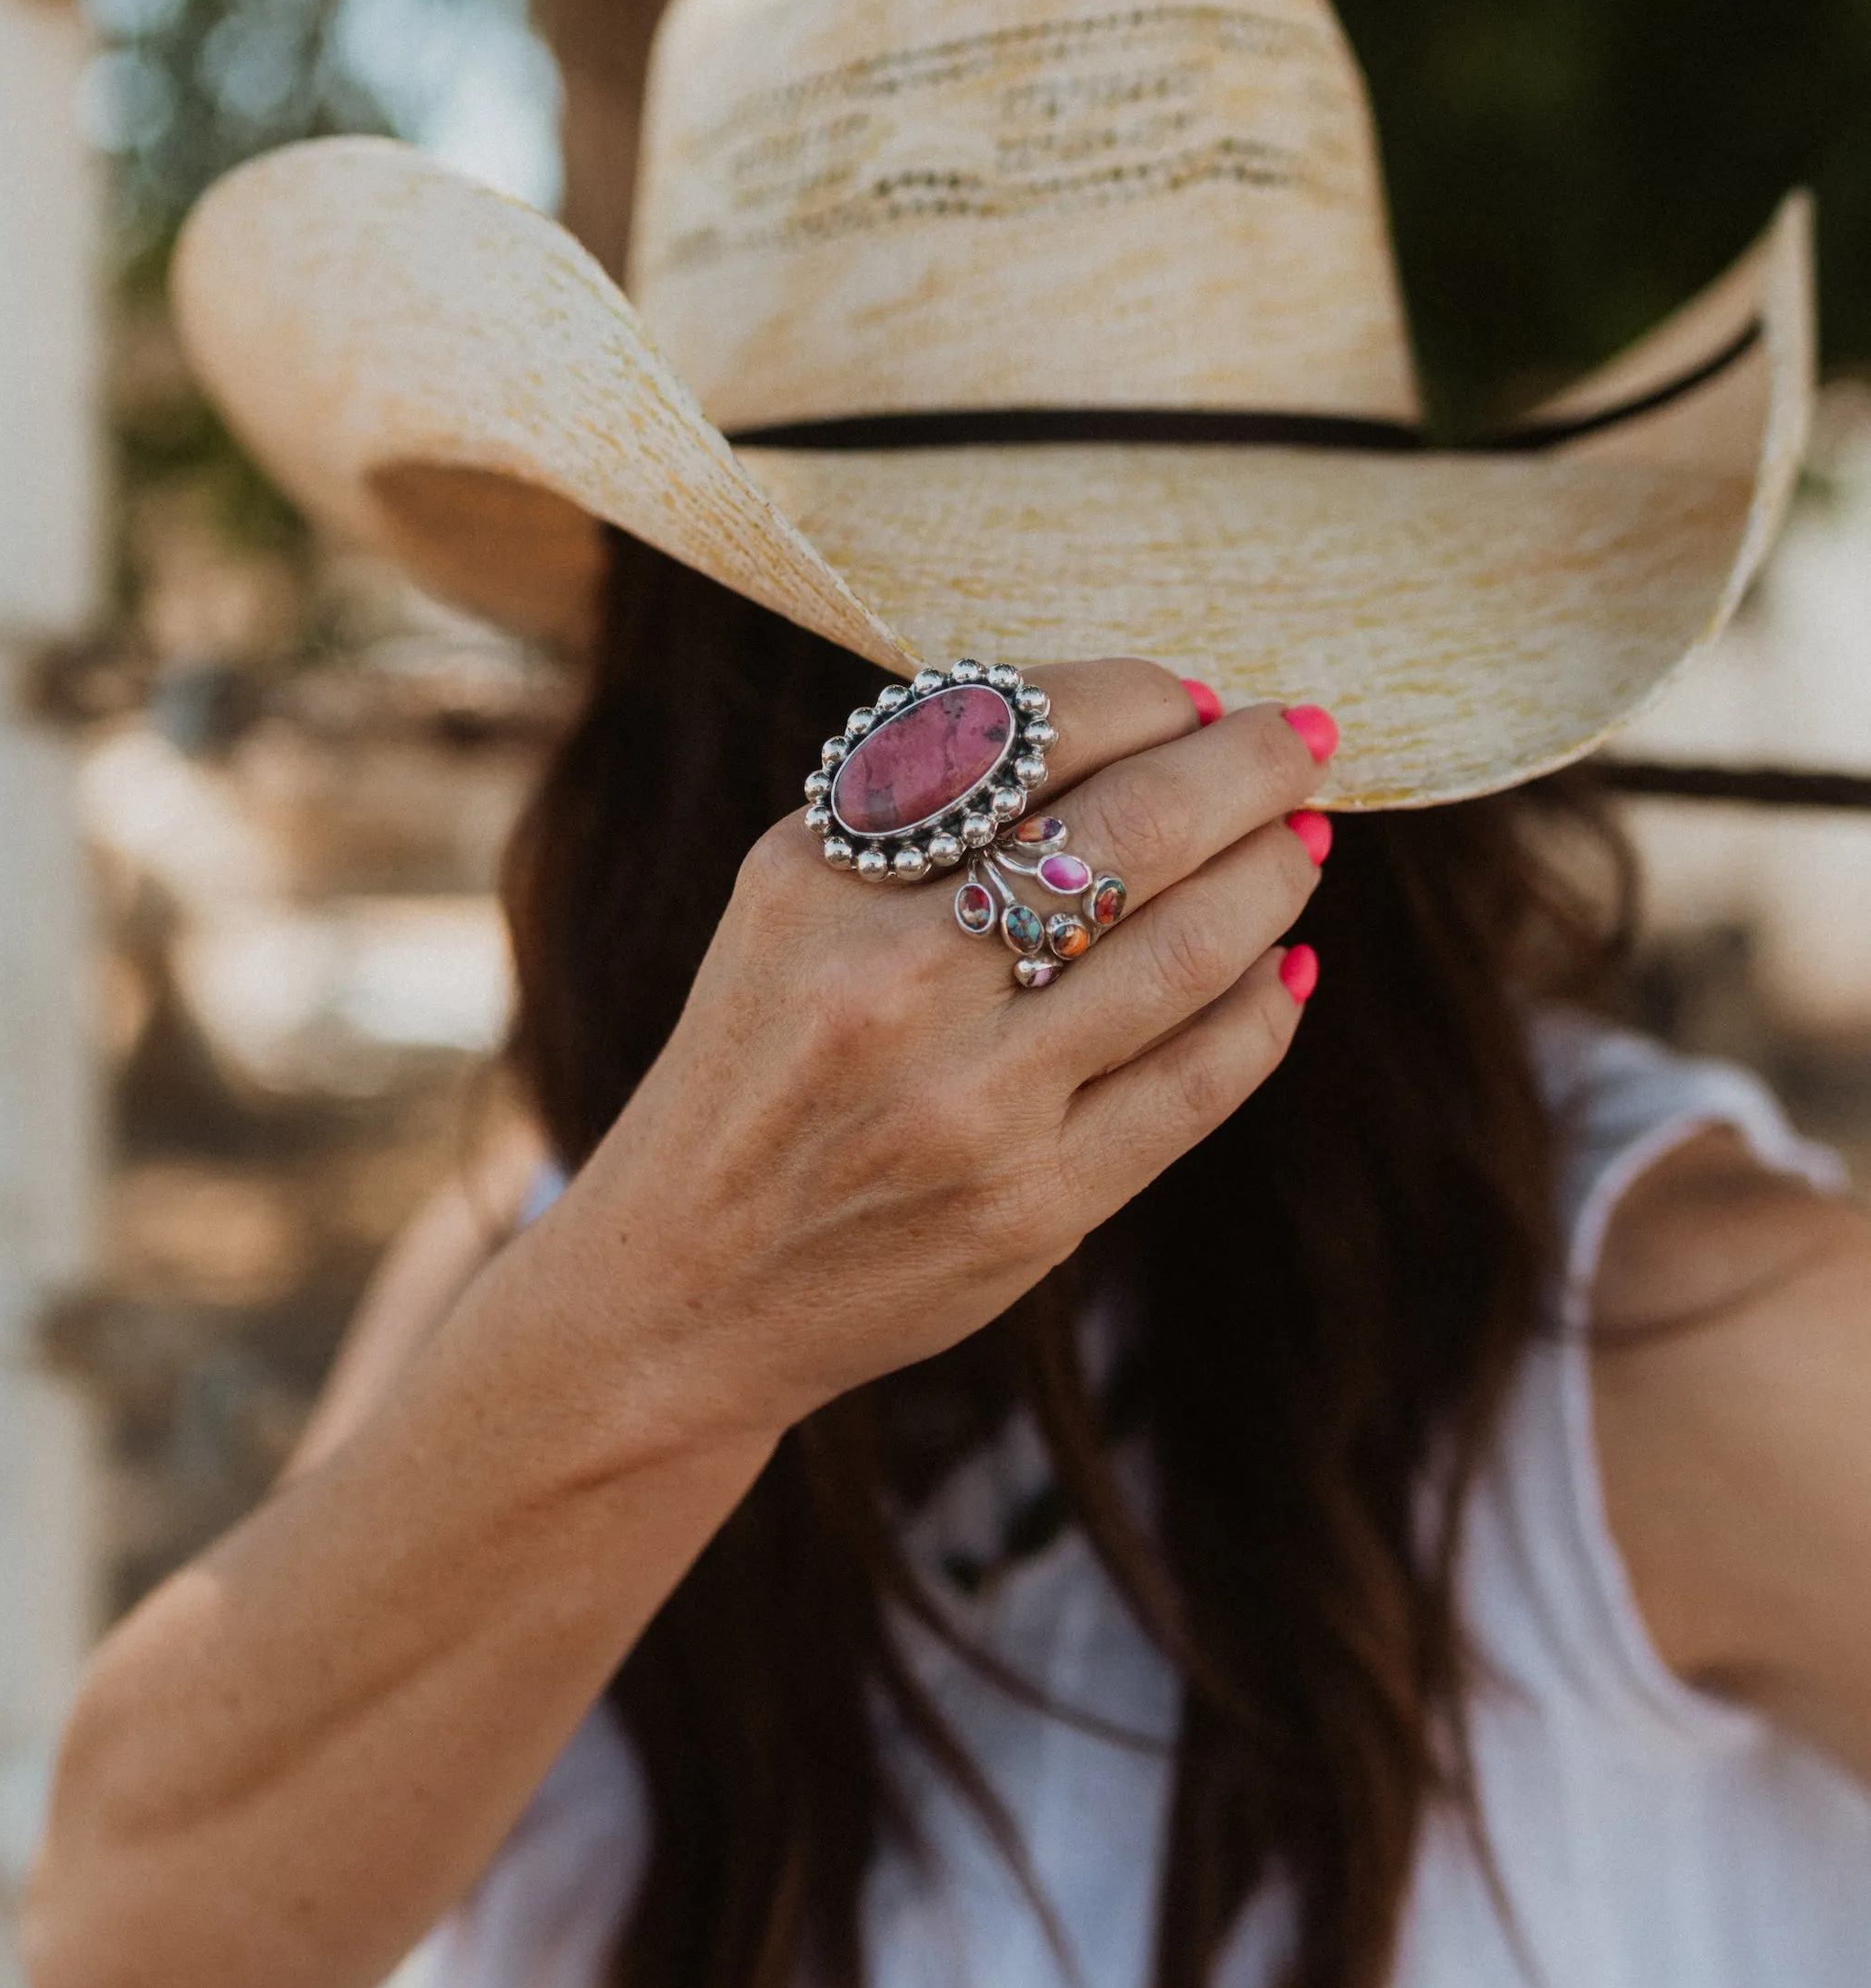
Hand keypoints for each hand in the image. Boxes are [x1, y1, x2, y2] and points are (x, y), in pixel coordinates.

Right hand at [550, 659, 1334, 1441]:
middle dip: (1250, 766)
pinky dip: (1264, 1011)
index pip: (1030, 734)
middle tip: (1303, 740)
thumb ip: (922, 817)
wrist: (684, 1289)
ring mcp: (969, 1103)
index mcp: (815, 880)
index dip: (1148, 698)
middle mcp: (888, 982)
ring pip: (1190, 950)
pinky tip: (1283, 971)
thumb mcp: (785, 912)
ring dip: (1274, 876)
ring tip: (1298, 846)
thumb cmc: (756, 1075)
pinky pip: (1199, 1083)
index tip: (1196, 697)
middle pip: (1134, 829)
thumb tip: (1141, 732)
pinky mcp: (1034, 1206)